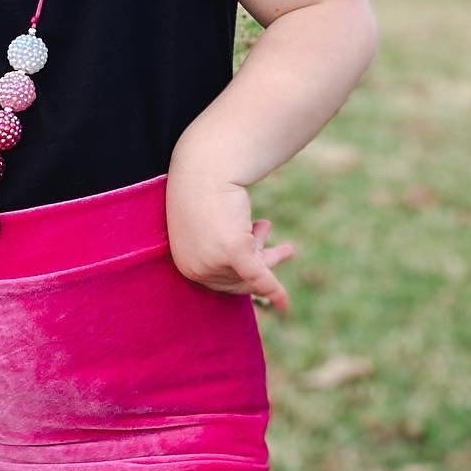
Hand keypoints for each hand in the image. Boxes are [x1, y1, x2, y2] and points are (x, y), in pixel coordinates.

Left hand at [165, 166, 297, 313]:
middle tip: (285, 249)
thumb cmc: (205, 191)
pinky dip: (273, 290)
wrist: (207, 166)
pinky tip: (285, 304)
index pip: (221, 283)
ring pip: (251, 272)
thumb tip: (235, 259)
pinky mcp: (231, 251)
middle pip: (238, 279)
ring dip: (268, 253)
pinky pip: (258, 276)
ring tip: (284, 243)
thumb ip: (215, 245)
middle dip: (262, 260)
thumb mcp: (208, 223)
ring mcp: (212, 261)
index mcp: (185, 264)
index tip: (262, 251)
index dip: (244, 272)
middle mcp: (195, 267)